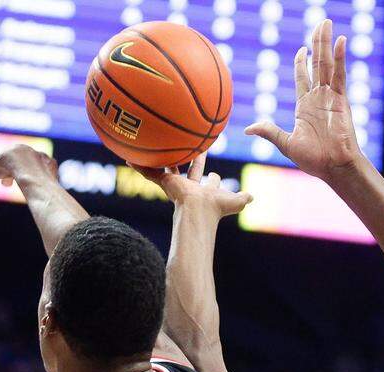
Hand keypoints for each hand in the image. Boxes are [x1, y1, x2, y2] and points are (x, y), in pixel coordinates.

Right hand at [0, 144, 57, 192]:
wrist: (29, 171)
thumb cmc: (0, 169)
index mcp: (1, 152)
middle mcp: (19, 151)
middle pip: (8, 161)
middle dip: (2, 173)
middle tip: (1, 186)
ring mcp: (35, 157)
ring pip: (28, 163)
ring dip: (22, 174)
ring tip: (20, 185)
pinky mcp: (48, 166)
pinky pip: (46, 169)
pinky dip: (41, 175)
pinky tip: (39, 183)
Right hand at [132, 153, 251, 217]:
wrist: (198, 211)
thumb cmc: (216, 209)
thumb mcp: (235, 202)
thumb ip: (243, 199)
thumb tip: (253, 197)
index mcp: (205, 192)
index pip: (210, 183)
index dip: (213, 179)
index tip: (213, 174)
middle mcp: (191, 188)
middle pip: (191, 172)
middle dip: (193, 162)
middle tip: (193, 150)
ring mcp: (177, 185)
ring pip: (168, 170)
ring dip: (164, 160)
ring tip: (157, 149)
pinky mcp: (166, 183)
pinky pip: (150, 173)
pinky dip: (140, 166)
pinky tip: (129, 158)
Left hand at [245, 19, 362, 180]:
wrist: (333, 167)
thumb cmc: (313, 160)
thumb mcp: (286, 143)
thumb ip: (269, 131)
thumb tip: (248, 129)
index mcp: (305, 106)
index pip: (303, 78)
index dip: (302, 62)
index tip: (302, 49)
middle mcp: (319, 98)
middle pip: (317, 64)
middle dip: (317, 44)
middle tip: (320, 24)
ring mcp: (331, 97)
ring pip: (327, 64)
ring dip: (326, 43)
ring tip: (326, 23)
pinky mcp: (341, 100)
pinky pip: (340, 75)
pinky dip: (340, 58)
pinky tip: (340, 41)